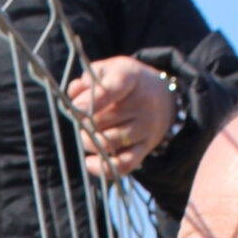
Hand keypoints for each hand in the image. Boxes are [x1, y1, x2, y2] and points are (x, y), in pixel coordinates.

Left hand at [67, 56, 177, 181]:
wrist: (163, 96)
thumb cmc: (127, 83)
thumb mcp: (110, 70)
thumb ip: (88, 79)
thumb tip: (74, 92)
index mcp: (132, 77)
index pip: (112, 89)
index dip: (91, 100)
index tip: (75, 106)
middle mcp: (144, 103)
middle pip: (101, 121)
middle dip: (83, 122)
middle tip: (81, 117)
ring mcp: (147, 127)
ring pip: (108, 143)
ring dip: (89, 141)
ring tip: (87, 133)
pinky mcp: (146, 148)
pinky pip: (124, 165)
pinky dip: (104, 167)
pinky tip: (90, 162)